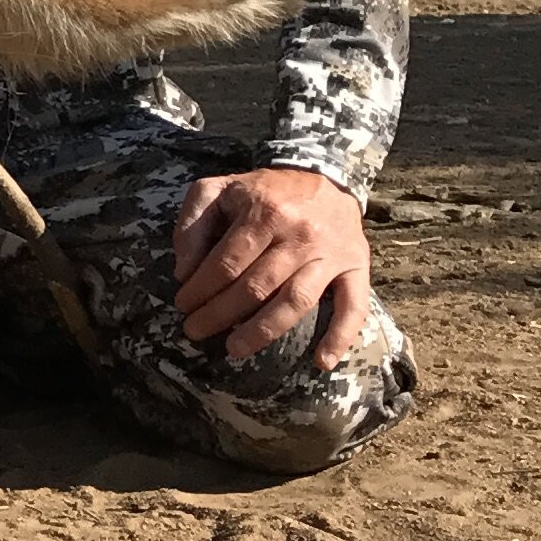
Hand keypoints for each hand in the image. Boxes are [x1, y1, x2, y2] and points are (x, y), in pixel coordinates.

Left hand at [173, 167, 373, 367]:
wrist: (325, 178)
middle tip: (195, 331)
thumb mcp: (218, 189)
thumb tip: (183, 271)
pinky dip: (339, 337)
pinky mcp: (357, 267)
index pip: (226, 262)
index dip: (200, 289)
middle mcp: (300, 234)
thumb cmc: (263, 191)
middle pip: (256, 286)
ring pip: (295, 301)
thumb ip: (192, 224)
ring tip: (234, 349)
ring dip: (263, 331)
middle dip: (220, 314)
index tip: (183, 306)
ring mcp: (331, 254)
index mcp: (265, 212)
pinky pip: (354, 306)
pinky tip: (321, 363)